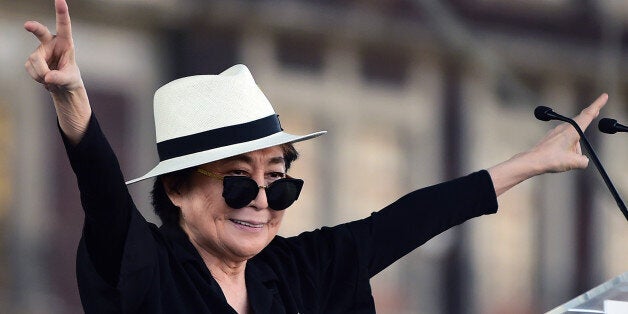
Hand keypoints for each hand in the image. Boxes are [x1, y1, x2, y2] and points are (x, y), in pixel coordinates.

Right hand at [24, 0, 90, 143]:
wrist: (61, 85)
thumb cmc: (70, 77)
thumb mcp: (69, 79)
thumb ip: (60, 78)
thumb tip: (48, 77)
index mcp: (65, 43)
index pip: (64, 26)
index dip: (62, 13)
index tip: (60, 0)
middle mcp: (50, 43)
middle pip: (40, 32)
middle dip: (34, 28)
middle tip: (27, 25)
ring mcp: (39, 51)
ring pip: (35, 60)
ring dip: (42, 74)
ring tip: (51, 79)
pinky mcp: (31, 60)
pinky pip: (31, 69)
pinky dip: (37, 77)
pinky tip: (44, 79)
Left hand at [488, 93, 607, 195]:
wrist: (532, 161)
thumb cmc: (551, 159)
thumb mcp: (574, 162)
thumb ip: (583, 161)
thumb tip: (583, 160)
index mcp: (573, 130)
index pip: (588, 115)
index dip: (597, 104)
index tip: (604, 96)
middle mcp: (564, 128)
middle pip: (581, 122)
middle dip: (589, 117)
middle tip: (596, 110)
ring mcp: (556, 132)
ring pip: (572, 137)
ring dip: (575, 145)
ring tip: (565, 158)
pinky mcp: (551, 138)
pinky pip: (563, 141)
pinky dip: (566, 147)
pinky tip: (560, 156)